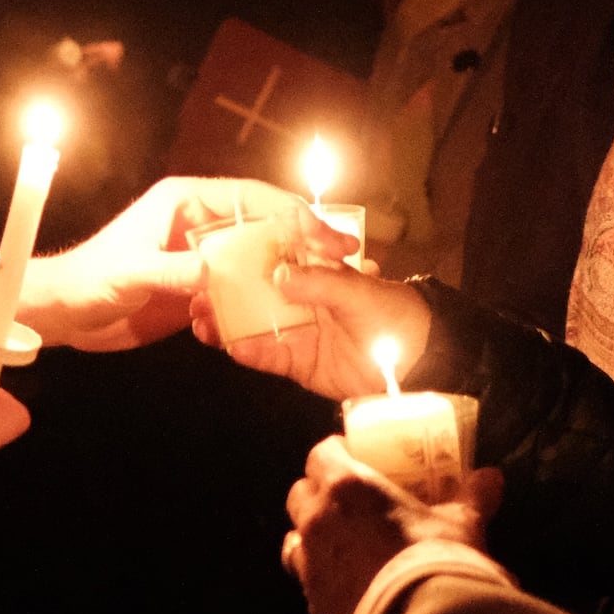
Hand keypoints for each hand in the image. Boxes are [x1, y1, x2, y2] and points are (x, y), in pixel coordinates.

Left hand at [20, 177, 348, 351]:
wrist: (64, 315)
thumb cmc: (89, 281)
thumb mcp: (132, 273)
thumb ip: (175, 271)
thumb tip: (217, 274)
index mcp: (186, 200)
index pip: (253, 198)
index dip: (292, 212)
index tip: (324, 234)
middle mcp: (200, 222)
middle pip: (266, 223)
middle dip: (305, 239)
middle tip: (345, 257)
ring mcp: (202, 255)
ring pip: (259, 256)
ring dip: (290, 270)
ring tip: (330, 286)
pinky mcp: (199, 287)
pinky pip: (242, 288)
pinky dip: (264, 298)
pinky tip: (292, 313)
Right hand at [197, 261, 433, 399]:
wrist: (418, 364)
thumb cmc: (394, 315)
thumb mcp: (359, 293)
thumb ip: (320, 284)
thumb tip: (277, 276)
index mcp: (317, 270)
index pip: (275, 254)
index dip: (245, 251)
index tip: (216, 249)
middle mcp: (301, 297)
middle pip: (254, 290)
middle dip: (224, 289)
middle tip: (194, 289)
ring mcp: (296, 330)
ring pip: (253, 323)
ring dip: (226, 321)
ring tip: (199, 319)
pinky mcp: (297, 361)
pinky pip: (267, 356)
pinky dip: (248, 352)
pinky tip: (228, 347)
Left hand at [282, 435, 501, 613]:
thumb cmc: (436, 560)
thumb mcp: (461, 524)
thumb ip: (472, 497)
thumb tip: (490, 477)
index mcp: (345, 488)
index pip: (321, 454)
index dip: (335, 453)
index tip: (354, 457)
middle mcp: (316, 520)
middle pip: (300, 493)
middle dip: (319, 492)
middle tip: (350, 500)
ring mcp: (309, 562)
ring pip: (295, 538)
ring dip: (312, 535)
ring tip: (342, 542)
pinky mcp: (314, 600)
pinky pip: (308, 580)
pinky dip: (322, 576)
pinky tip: (348, 582)